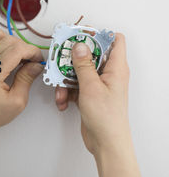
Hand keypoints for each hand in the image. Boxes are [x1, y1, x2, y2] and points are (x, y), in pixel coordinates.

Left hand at [0, 30, 43, 134]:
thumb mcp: (17, 102)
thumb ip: (27, 80)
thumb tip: (36, 65)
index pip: (16, 50)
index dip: (32, 52)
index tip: (39, 60)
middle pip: (10, 41)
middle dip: (25, 49)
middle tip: (32, 63)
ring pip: (1, 37)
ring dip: (15, 45)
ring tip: (21, 60)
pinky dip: (5, 44)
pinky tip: (11, 57)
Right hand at [55, 33, 130, 154]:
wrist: (106, 143)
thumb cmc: (106, 117)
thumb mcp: (91, 87)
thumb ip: (83, 64)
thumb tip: (79, 46)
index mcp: (116, 68)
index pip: (114, 40)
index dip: (98, 34)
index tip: (79, 35)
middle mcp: (108, 74)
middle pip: (90, 55)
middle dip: (73, 59)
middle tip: (60, 59)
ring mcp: (98, 85)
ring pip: (78, 72)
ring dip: (66, 80)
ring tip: (61, 90)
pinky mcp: (89, 95)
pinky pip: (75, 86)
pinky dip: (67, 92)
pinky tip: (63, 101)